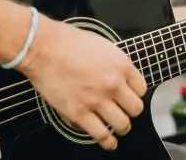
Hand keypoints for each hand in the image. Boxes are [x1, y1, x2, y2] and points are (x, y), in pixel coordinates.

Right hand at [18, 17, 145, 149]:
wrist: (44, 49)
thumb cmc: (68, 43)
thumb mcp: (103, 46)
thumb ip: (114, 64)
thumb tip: (119, 78)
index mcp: (121, 65)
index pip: (142, 89)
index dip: (136, 95)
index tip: (130, 97)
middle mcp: (113, 84)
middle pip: (135, 109)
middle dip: (131, 112)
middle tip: (125, 113)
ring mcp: (97, 100)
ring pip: (122, 125)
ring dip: (121, 128)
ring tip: (118, 129)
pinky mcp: (79, 113)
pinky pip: (101, 134)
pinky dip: (107, 141)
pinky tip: (108, 142)